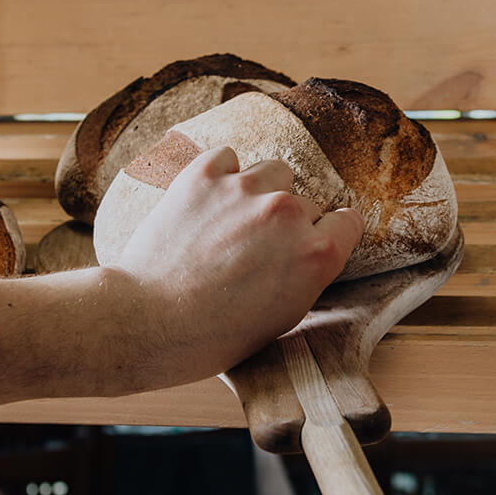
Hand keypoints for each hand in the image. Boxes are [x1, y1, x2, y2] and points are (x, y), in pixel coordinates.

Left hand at [107, 146, 363, 386]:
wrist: (147, 322)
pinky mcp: (204, 174)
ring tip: (230, 224)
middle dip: (287, 224)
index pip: (348, 221)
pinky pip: (228, 158)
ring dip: (259, 193)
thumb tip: (309, 246)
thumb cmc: (214, 335)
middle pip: (305, 202)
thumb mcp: (283, 316)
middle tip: (254, 251)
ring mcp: (245, 189)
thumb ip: (307, 272)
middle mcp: (288, 213)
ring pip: (273, 172)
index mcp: (317, 253)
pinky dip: (221, 177)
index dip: (328, 235)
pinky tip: (206, 205)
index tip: (309, 245)